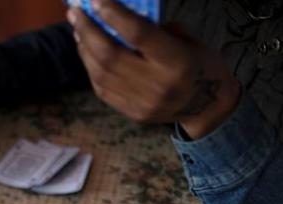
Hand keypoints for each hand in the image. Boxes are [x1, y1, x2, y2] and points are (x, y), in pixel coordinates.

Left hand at [68, 0, 239, 138]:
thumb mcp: (188, 40)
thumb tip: (118, 15)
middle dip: (88, 31)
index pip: (139, 35)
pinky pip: (102, 89)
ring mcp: (143, 103)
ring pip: (101, 74)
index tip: (96, 0)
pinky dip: (91, 68)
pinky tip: (87, 52)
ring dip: (84, 49)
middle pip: (111, 56)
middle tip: (75, 13)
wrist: (207, 106)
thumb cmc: (199, 63)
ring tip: (78, 30)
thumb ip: (156, 29)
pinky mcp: (133, 114)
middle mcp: (158, 85)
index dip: (114, 15)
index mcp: (177, 61)